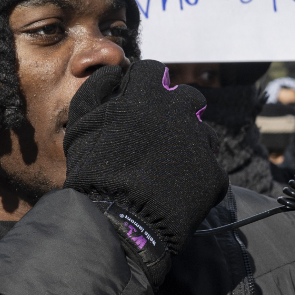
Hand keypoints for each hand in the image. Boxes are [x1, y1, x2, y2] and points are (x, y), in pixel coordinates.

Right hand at [65, 61, 227, 283]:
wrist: (118, 224)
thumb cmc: (93, 173)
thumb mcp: (81, 125)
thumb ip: (96, 89)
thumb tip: (114, 71)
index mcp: (147, 97)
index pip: (154, 71)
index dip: (143, 84)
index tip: (136, 99)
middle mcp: (179, 113)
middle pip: (187, 96)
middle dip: (174, 108)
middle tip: (157, 132)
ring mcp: (200, 143)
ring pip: (203, 130)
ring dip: (189, 139)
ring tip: (169, 163)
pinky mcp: (213, 174)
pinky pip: (209, 166)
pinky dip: (196, 173)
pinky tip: (178, 187)